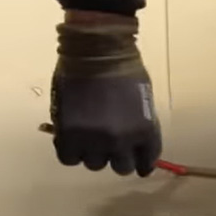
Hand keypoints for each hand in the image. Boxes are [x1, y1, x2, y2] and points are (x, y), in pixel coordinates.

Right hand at [50, 12, 161, 175]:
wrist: (96, 48)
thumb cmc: (124, 66)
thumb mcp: (142, 98)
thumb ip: (139, 123)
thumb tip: (134, 141)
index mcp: (146, 130)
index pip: (146, 161)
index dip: (141, 163)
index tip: (136, 162)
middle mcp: (121, 141)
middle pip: (121, 168)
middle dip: (117, 157)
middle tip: (110, 145)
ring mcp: (93, 140)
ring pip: (94, 164)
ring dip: (93, 152)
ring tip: (89, 135)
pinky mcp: (68, 135)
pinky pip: (69, 158)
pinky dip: (71, 150)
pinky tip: (72, 137)